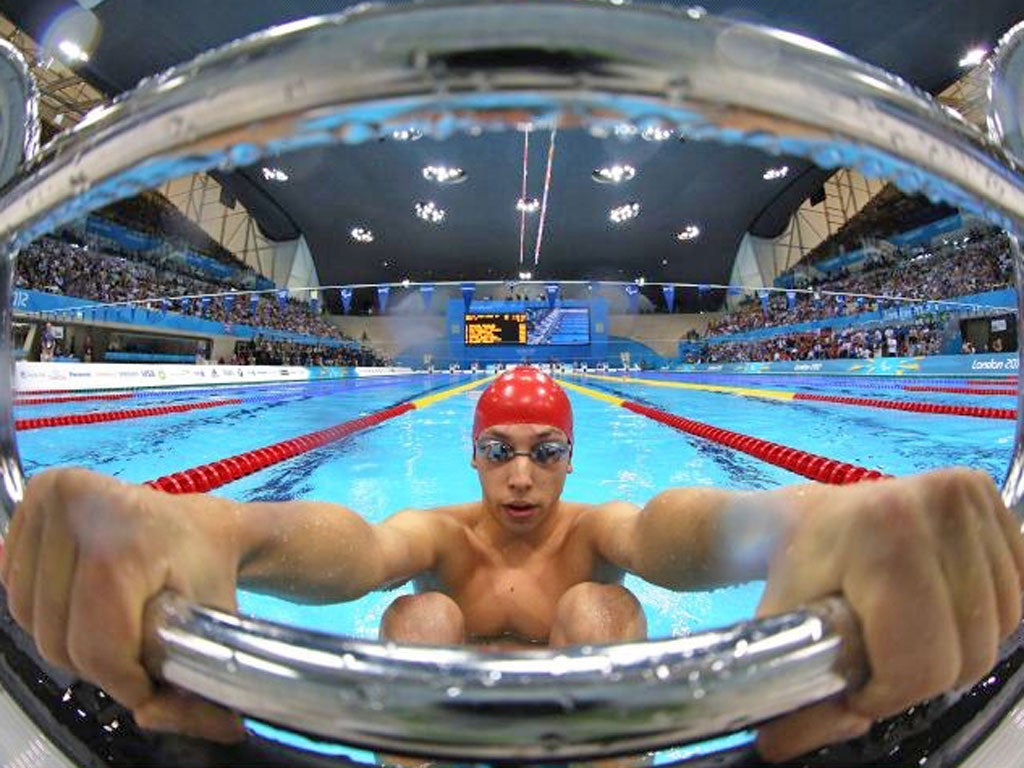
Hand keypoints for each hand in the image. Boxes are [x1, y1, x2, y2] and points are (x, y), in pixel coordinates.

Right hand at [0, 467, 245, 741]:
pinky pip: (18, 591)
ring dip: (70, 640)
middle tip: (135, 651)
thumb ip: (184, 682)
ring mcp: (50, 499)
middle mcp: (78, 507)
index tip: (148, 681)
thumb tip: (148, 713)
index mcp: (125, 538)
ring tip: (113, 623)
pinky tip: (86, 598)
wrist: (206, 525)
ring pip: (31, 621)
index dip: (122, 677)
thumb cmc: (211, 569)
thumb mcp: (212, 626)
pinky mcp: (34, 498)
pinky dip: (49, 610)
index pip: (95, 643)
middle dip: (98, 662)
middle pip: (57, 637)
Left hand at [755, 468, 1023, 761]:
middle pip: (969, 651)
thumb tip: (783, 746)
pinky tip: (937, 604)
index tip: (856, 683)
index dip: (887, 692)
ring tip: (903, 628)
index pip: (923, 659)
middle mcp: (937, 502)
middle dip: (920, 675)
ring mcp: (970, 495)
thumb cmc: (794, 566)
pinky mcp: (990, 496)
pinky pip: (1015, 597)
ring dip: (955, 648)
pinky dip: (981, 616)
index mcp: (883, 530)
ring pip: (1000, 630)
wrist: (801, 514)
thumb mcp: (783, 625)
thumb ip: (796, 690)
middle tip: (877, 656)